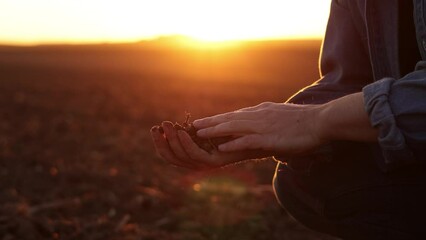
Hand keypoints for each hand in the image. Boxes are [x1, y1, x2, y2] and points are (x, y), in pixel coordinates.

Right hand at [150, 121, 265, 169]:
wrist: (257, 137)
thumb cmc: (233, 130)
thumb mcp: (208, 129)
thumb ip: (192, 131)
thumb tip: (172, 126)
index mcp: (193, 155)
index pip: (170, 154)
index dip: (159, 143)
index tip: (154, 128)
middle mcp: (198, 162)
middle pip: (172, 158)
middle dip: (162, 142)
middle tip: (158, 127)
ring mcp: (207, 164)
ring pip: (182, 157)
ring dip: (173, 141)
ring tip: (168, 126)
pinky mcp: (216, 162)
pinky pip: (197, 156)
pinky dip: (187, 145)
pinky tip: (183, 133)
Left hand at [193, 102, 326, 155]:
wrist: (320, 121)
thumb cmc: (303, 122)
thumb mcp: (281, 117)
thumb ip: (269, 121)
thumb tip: (263, 126)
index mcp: (261, 112)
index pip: (235, 115)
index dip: (218, 119)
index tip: (205, 121)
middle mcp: (258, 116)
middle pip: (229, 118)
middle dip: (210, 122)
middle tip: (193, 125)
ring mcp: (263, 126)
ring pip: (233, 127)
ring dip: (215, 131)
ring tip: (199, 134)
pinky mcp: (270, 138)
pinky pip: (247, 141)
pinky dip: (233, 144)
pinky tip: (221, 148)